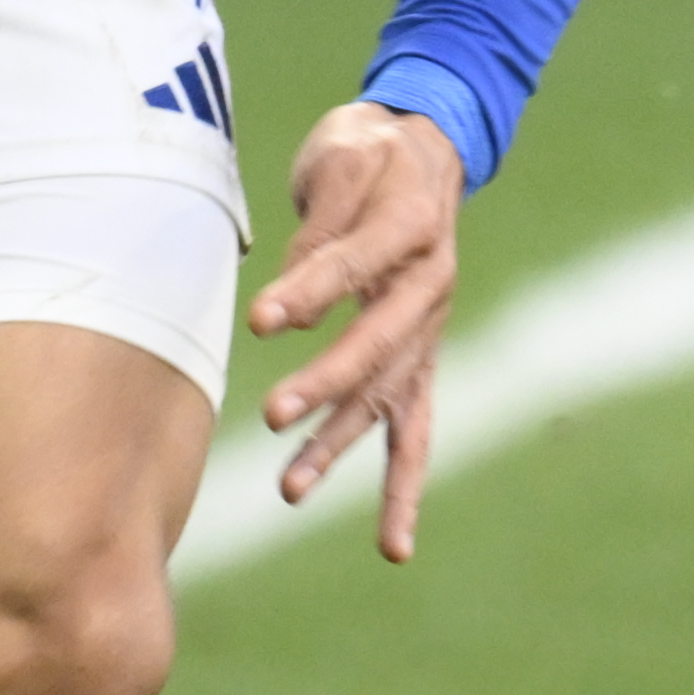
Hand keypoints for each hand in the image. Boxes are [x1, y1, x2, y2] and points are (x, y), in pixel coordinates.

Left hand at [242, 101, 465, 561]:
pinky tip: (394, 546)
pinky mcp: (416, 361)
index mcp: (413, 226)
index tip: (263, 318)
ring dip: (340, 444)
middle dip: (325, 385)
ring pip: (385, 399)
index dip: (311, 293)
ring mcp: (426, 332)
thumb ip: (322, 223)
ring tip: (291, 488)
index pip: (355, 266)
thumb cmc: (371, 149)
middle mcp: (430, 288)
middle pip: (375, 345)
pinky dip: (404, 488)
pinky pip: (415, 431)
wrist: (422, 148)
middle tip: (273, 414)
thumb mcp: (342, 155)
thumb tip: (287, 307)